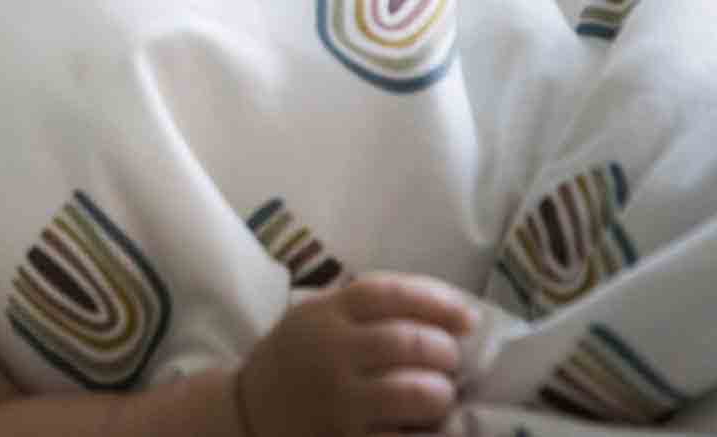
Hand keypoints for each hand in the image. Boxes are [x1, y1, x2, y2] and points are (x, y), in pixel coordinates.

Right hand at [235, 274, 477, 436]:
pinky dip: (428, 434)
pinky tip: (427, 429)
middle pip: (408, 342)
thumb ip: (372, 308)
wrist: (250, 411)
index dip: (436, 301)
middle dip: (444, 352)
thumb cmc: (301, 359)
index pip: (387, 294)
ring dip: (440, 393)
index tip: (467, 318)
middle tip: (448, 361)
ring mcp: (339, 402)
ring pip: (416, 393)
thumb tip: (457, 314)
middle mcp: (330, 353)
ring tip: (437, 395)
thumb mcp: (319, 317)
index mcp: (325, 314)